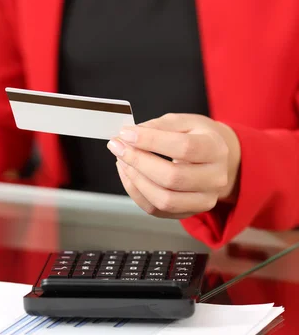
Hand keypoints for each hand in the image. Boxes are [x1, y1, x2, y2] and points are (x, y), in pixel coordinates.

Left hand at [106, 113, 240, 218]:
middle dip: (138, 161)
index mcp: (216, 150)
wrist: (217, 160)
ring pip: (163, 199)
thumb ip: (159, 126)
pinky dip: (135, 191)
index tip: (126, 134)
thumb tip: (132, 134)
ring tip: (122, 160)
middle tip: (118, 147)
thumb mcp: (185, 122)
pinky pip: (155, 209)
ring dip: (135, 179)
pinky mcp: (187, 212)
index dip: (150, 140)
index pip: (184, 147)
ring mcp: (203, 200)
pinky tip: (127, 174)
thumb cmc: (198, 138)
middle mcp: (215, 179)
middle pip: (173, 177)